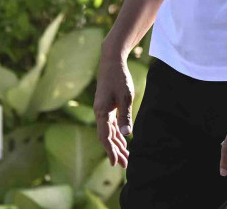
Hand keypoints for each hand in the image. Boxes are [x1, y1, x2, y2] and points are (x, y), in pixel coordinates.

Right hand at [93, 50, 133, 168]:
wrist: (111, 62)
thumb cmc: (119, 79)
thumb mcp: (125, 97)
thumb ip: (125, 116)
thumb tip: (127, 134)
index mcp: (102, 113)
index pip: (105, 137)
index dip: (110, 151)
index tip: (116, 163)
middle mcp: (99, 113)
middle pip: (106, 138)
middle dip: (115, 152)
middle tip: (125, 165)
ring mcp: (102, 110)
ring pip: (109, 132)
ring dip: (117, 144)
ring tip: (126, 156)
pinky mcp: (107, 107)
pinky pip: (111, 125)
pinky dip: (116, 134)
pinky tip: (123, 141)